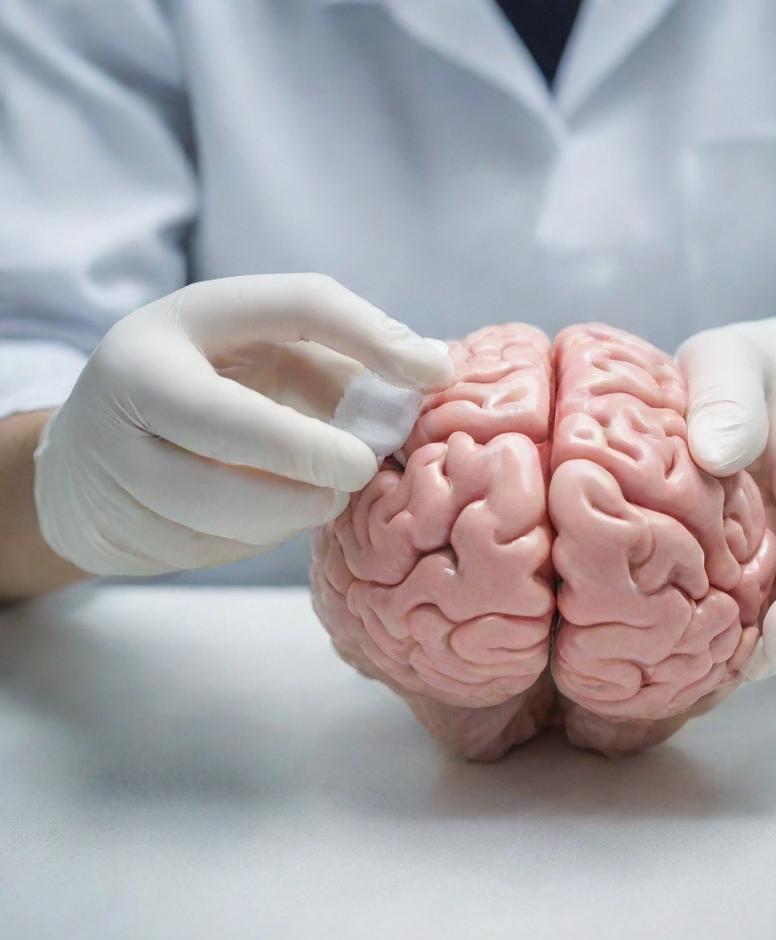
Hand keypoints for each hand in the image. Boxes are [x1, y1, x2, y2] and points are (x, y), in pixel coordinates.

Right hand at [34, 274, 452, 575]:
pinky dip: (260, 536)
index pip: (297, 305)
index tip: (434, 374)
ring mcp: (116, 460)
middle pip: (231, 422)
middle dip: (309, 454)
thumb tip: (432, 373)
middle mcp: (135, 379)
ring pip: (224, 503)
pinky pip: (214, 545)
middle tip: (362, 471)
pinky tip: (265, 517)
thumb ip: (341, 367)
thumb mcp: (266, 358)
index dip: (372, 336)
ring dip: (292, 509)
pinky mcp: (118, 528)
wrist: (89, 464)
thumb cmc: (214, 394)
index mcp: (188, 318)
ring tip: (321, 498)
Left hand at [677, 316, 775, 679]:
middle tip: (699, 687)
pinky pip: (751, 590)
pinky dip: (722, 617)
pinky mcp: (763, 547)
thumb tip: (714, 455)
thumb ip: (729, 393)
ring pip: (775, 604)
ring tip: (680, 678)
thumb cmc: (762, 367)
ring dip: (739, 643)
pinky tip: (676, 640)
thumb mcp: (740, 358)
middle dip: (763, 650)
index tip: (766, 649)